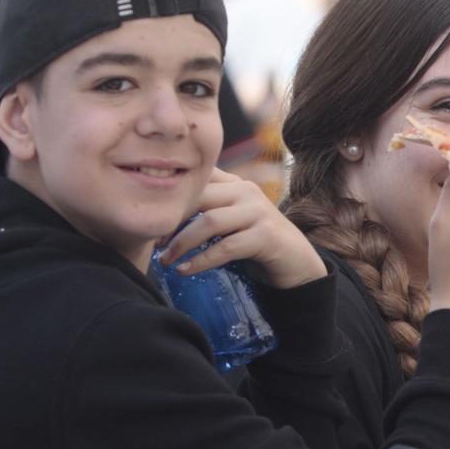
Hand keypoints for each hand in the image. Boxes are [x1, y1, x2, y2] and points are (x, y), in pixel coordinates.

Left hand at [158, 170, 324, 289]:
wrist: (295, 261)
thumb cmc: (256, 240)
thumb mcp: (232, 218)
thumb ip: (208, 207)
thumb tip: (163, 211)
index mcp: (235, 183)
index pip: (199, 177)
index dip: (172, 195)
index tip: (154, 217)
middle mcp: (247, 191)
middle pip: (199, 197)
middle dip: (172, 220)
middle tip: (156, 242)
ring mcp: (259, 212)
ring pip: (209, 222)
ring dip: (182, 243)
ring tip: (166, 260)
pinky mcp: (266, 235)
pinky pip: (225, 247)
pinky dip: (201, 260)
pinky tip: (186, 270)